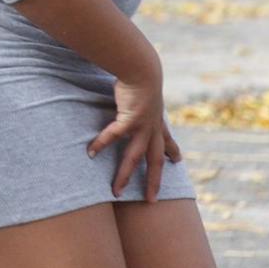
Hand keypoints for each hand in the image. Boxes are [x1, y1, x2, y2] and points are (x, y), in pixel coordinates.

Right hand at [89, 65, 182, 200]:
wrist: (143, 68)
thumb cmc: (141, 73)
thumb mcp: (145, 85)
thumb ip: (139, 90)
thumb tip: (134, 83)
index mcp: (158, 120)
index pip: (167, 140)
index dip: (172, 151)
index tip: (178, 161)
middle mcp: (153, 128)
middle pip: (155, 161)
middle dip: (154, 181)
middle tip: (152, 200)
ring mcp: (143, 127)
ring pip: (134, 157)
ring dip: (125, 176)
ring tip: (117, 192)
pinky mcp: (130, 120)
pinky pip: (114, 136)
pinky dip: (101, 144)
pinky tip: (90, 152)